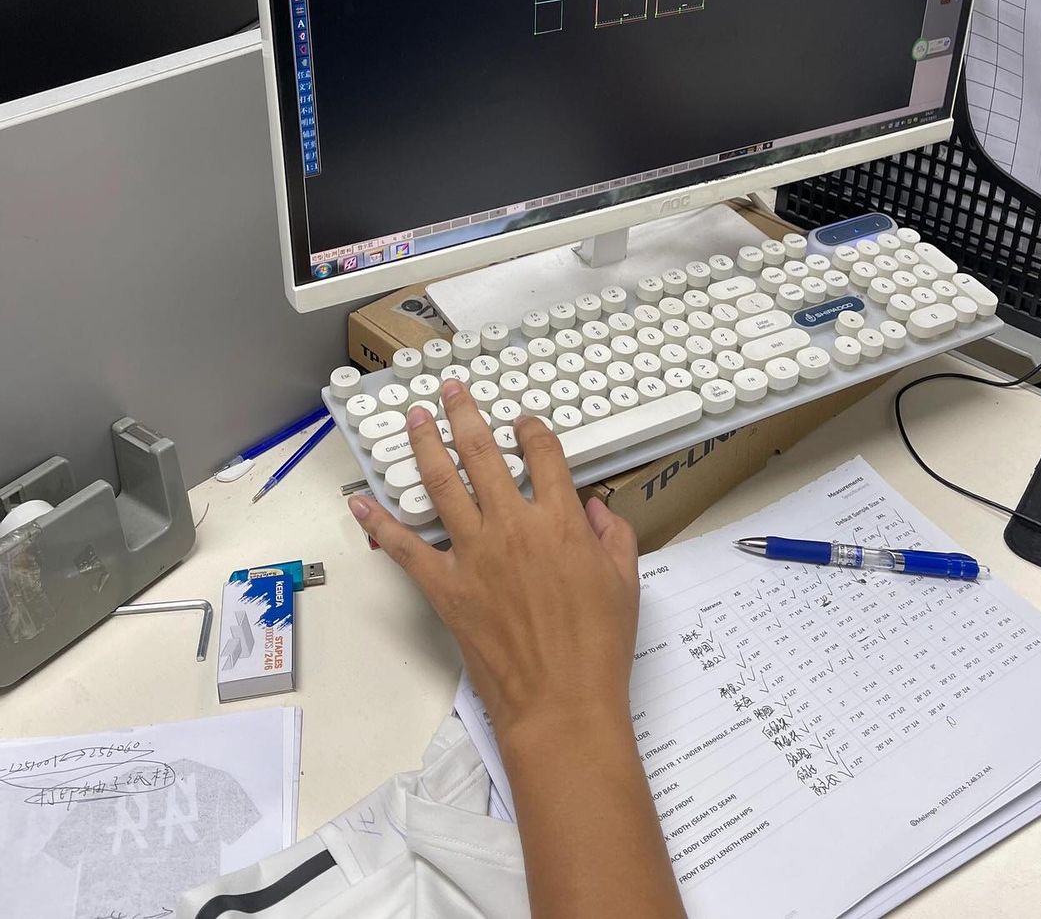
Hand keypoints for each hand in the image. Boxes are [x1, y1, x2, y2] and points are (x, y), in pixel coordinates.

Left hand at [348, 380, 639, 745]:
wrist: (561, 702)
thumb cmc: (597, 647)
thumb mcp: (626, 582)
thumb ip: (612, 535)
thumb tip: (596, 509)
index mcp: (561, 522)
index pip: (544, 455)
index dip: (532, 430)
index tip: (523, 422)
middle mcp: (513, 526)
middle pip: (482, 453)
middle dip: (465, 414)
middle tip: (452, 391)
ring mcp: (474, 555)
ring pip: (442, 484)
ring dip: (425, 446)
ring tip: (415, 419)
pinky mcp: (446, 588)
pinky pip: (406, 549)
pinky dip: (379, 524)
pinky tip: (360, 502)